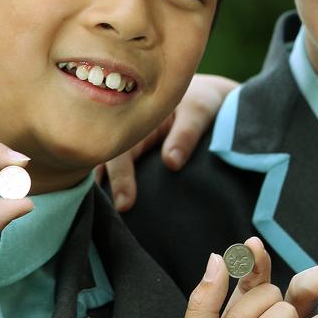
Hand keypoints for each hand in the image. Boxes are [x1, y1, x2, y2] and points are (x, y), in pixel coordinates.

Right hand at [99, 73, 237, 210]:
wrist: (212, 96)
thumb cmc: (204, 100)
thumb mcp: (199, 110)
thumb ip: (186, 133)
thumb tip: (171, 163)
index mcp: (138, 117)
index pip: (120, 150)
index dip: (121, 178)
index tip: (125, 204)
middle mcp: (128, 132)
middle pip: (106, 162)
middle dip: (105, 190)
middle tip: (114, 218)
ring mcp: (131, 144)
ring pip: (108, 169)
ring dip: (106, 190)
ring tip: (108, 220)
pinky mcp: (138, 155)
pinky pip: (122, 171)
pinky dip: (116, 187)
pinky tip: (114, 211)